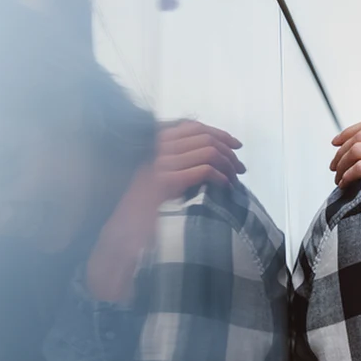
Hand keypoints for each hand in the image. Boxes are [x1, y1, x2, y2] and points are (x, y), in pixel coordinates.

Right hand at [87, 122, 242, 301]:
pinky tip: (226, 188)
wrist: (120, 233)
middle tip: (241, 168)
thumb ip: (177, 163)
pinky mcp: (168, 182)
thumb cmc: (142, 211)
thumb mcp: (158, 178)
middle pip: (204, 137)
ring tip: (234, 180)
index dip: (218, 133)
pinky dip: (221, 177)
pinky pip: (204, 170)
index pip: (191, 127)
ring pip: (208, 151)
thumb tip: (213, 154)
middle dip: (228, 150)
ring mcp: (161, 165)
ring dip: (228, 164)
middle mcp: (156, 151)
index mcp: (153, 146)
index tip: (236, 144)